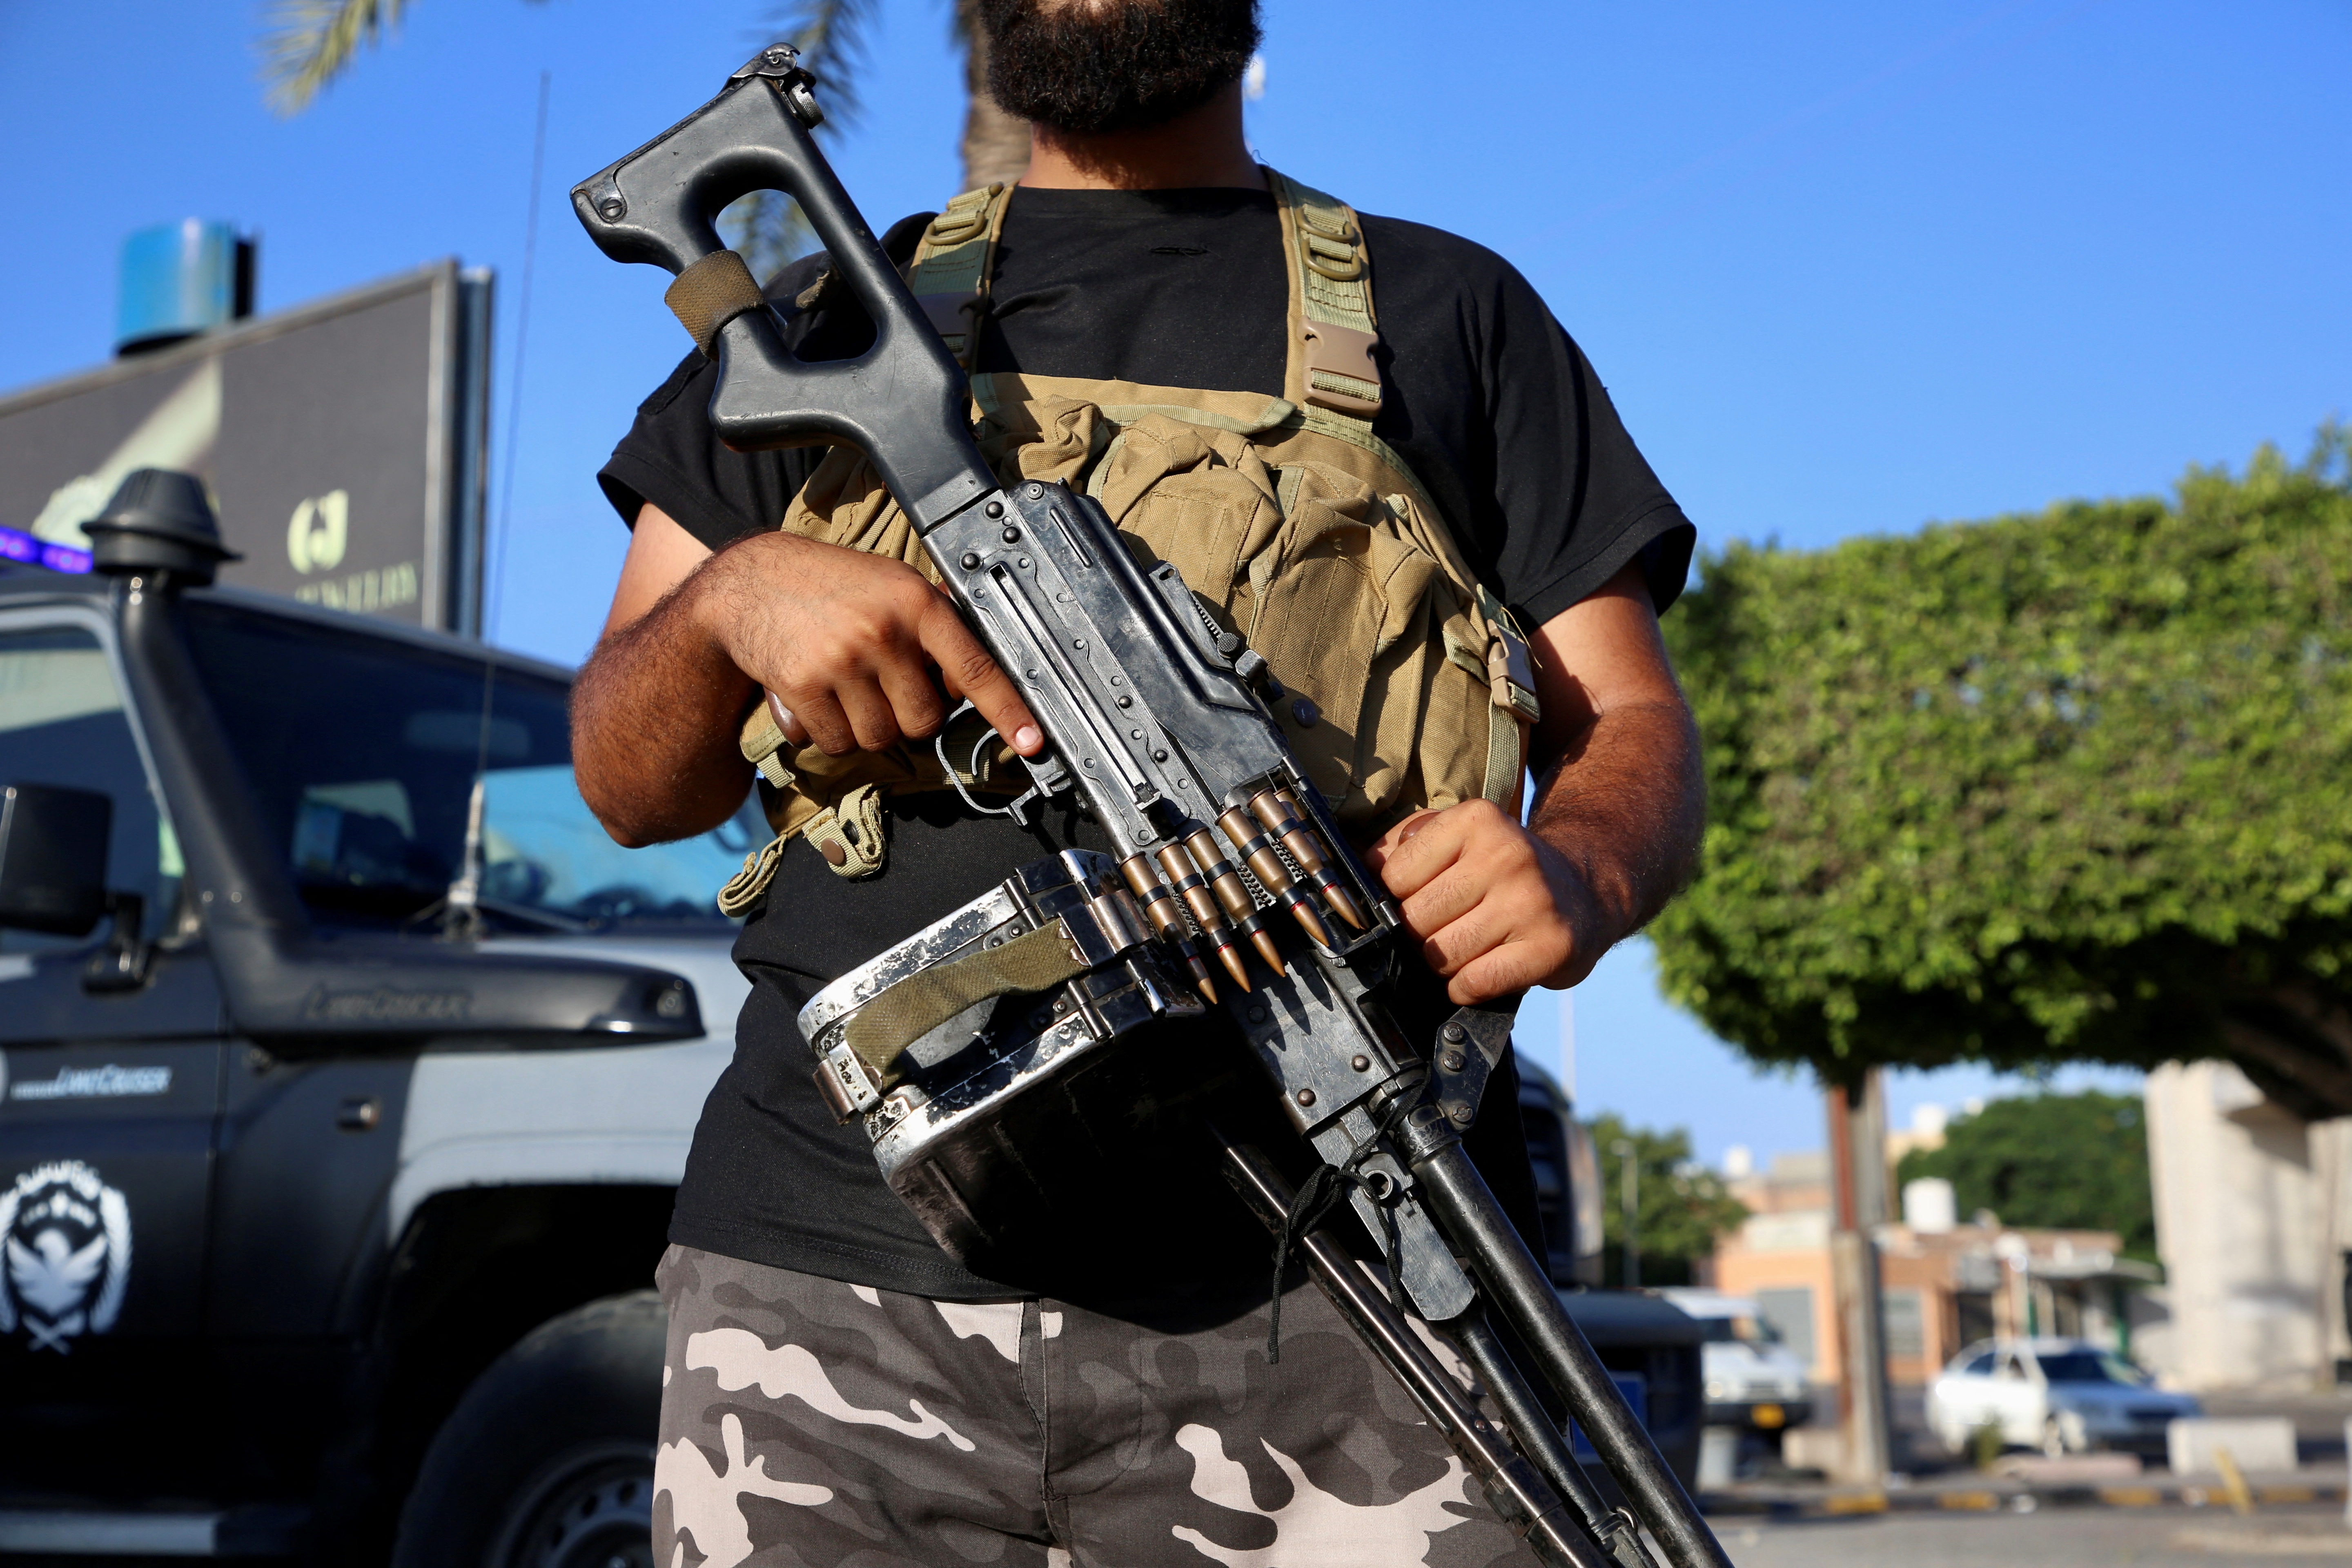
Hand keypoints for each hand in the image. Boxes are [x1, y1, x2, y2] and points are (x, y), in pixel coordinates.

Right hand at [698, 533, 1041, 758]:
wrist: (749, 582)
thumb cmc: (831, 585)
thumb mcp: (892, 586)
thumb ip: (934, 628)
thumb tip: (972, 679)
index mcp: (916, 603)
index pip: (975, 666)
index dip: (1007, 709)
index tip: (1033, 740)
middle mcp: (884, 632)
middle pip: (925, 720)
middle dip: (909, 715)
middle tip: (884, 684)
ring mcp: (842, 661)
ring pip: (881, 739)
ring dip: (867, 726)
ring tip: (847, 685)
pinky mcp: (803, 687)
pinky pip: (838, 743)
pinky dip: (830, 732)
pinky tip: (818, 695)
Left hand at [1363, 799, 1613, 1004]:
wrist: (1584, 890)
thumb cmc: (1504, 867)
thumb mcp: (1457, 834)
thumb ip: (1404, 845)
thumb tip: (1354, 870)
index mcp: (1476, 820)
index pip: (1394, 875)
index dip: (1394, 899)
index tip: (1413, 901)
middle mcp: (1507, 856)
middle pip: (1416, 919)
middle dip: (1417, 934)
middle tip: (1440, 929)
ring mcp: (1531, 903)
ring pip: (1441, 955)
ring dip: (1441, 963)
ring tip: (1463, 948)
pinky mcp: (1549, 948)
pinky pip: (1473, 983)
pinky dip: (1464, 987)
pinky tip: (1480, 971)